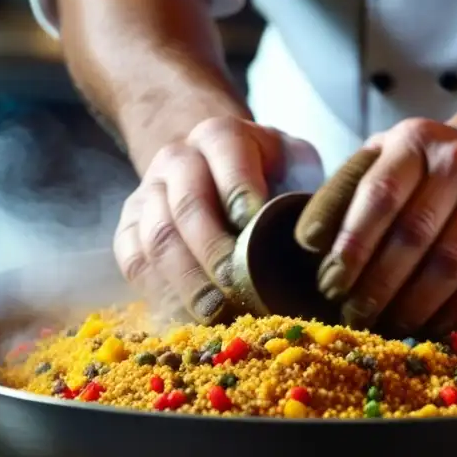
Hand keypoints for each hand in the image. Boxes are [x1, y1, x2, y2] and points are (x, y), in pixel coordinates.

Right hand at [113, 116, 318, 323]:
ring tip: (212, 312)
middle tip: (234, 285)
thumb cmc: (266, 173)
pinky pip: (134, 262)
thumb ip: (308, 187)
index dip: (240, 190)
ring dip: (184, 279)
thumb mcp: (293, 163)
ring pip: (156, 237)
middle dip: (211, 249)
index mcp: (221, 136)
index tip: (255, 223)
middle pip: (187, 204)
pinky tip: (185, 320)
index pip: (228, 156)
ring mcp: (147, 195)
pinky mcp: (129, 230)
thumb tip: (326, 238)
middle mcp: (177, 159)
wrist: (208, 163)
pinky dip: (158, 294)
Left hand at [305, 119, 456, 333]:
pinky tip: (431, 327)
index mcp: (414, 142)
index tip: (330, 283)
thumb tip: (308, 241)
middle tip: (353, 316)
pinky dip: (454, 314)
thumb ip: (347, 189)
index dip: (352, 246)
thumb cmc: (433, 163)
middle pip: (412, 236)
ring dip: (412, 306)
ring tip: (387, 327)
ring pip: (448, 265)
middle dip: (377, 285)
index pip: (378, 197)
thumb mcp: (387, 155)